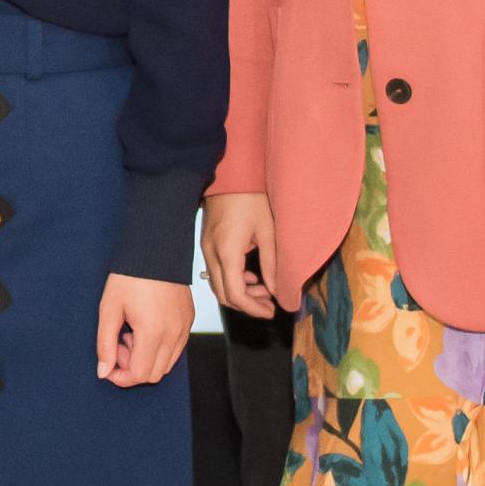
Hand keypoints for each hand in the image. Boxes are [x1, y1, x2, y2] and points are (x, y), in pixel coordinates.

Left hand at [98, 275, 192, 386]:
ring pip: (167, 364)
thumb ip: (105, 344)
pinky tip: (145, 328)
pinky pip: (176, 349)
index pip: (139, 374)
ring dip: (147, 359)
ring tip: (132, 334)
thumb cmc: (130, 276)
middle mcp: (173, 334)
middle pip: (154, 374)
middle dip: (132, 368)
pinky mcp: (189, 321)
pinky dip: (160, 349)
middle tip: (119, 344)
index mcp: (153, 332)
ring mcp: (184, 328)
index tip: (109, 365)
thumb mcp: (109, 309)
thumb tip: (103, 371)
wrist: (154, 250)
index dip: (121, 377)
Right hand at [202, 190, 288, 322]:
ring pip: (219, 284)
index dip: (253, 308)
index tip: (271, 311)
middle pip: (224, 294)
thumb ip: (272, 264)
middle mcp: (211, 254)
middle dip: (247, 304)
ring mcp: (206, 249)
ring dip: (240, 292)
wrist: (231, 174)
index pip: (236, 294)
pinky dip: (232, 280)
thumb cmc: (251, 197)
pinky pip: (216, 272)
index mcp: (227, 252)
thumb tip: (278, 291)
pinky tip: (251, 275)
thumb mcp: (268, 232)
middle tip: (269, 304)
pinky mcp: (207, 243)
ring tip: (265, 289)